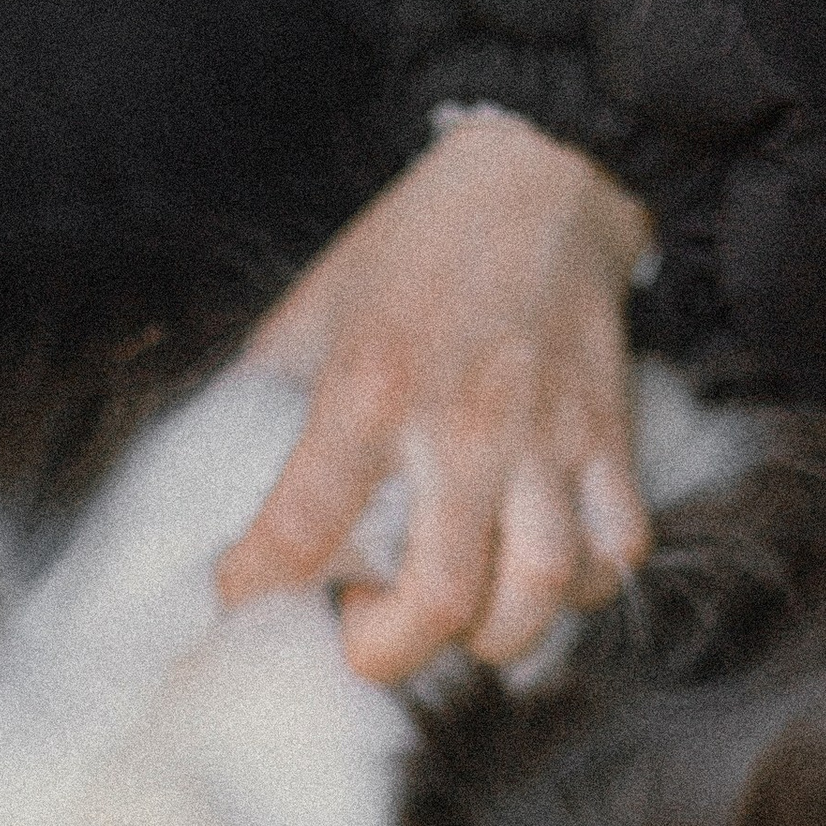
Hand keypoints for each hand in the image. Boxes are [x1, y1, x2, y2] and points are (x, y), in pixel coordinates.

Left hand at [217, 110, 654, 682]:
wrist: (540, 174)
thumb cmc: (416, 248)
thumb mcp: (314, 311)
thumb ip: (266, 402)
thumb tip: (209, 488)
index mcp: (368, 390)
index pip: (298, 531)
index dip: (254, 589)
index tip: (239, 597)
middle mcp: (461, 426)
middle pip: (436, 599)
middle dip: (388, 652)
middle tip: (365, 629)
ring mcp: (546, 438)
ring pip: (539, 591)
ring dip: (493, 636)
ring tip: (458, 616)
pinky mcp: (610, 438)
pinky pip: (616, 551)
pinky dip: (582, 588)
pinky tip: (537, 574)